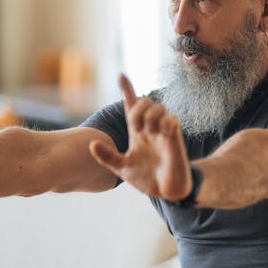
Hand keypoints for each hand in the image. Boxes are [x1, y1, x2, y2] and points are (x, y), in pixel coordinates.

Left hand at [88, 74, 191, 201]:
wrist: (165, 192)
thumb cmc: (146, 178)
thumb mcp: (121, 167)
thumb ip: (107, 156)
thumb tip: (92, 144)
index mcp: (137, 132)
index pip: (132, 105)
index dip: (127, 89)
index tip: (121, 75)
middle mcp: (150, 128)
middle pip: (145, 101)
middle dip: (138, 109)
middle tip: (135, 128)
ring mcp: (164, 132)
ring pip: (159, 107)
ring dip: (150, 116)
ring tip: (148, 132)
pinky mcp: (175, 139)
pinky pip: (172, 121)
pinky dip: (165, 124)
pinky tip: (162, 135)